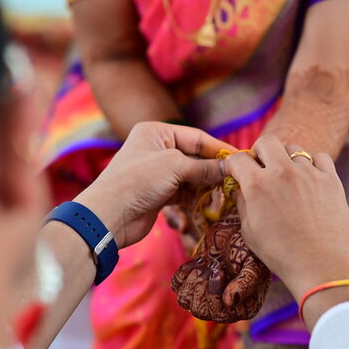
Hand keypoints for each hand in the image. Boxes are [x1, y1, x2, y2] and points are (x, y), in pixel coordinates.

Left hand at [74, 122, 236, 248]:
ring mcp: (158, 172)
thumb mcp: (174, 167)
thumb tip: (230, 168)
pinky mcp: (160, 193)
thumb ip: (204, 167)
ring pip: (192, 176)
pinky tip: (207, 205)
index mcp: (157, 132)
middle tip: (234, 181)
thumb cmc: (137, 181)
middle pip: (196, 157)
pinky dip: (196, 198)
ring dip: (206, 186)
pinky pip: (185, 191)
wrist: (108, 216)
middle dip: (213, 170)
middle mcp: (158, 149)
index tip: (240, 160)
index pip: (197, 137)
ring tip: (221, 195)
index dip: (219, 149)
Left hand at [170, 207, 270, 322]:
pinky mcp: (192, 283)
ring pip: (184, 299)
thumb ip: (246, 283)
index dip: (214, 292)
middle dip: (203, 283)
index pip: (219, 314)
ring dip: (193, 277)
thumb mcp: (253, 265)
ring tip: (208, 263)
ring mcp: (206, 297)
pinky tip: (200, 261)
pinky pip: (176, 285)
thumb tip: (229, 302)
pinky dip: (185, 270)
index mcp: (242, 308)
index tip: (220, 269)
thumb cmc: (250, 250)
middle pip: (198, 309)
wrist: (235, 231)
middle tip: (215, 264)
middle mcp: (224, 308)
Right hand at [225, 136, 348, 327]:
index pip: (238, 158)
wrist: (320, 265)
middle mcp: (282, 172)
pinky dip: (313, 164)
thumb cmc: (280, 253)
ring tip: (288, 177)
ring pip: (294, 149)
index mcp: (257, 185)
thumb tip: (239, 188)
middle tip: (262, 166)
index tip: (236, 171)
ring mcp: (309, 173)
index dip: (234, 164)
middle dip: (260, 151)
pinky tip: (310, 179)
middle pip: (267, 141)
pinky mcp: (331, 179)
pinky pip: (320, 157)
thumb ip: (242, 203)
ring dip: (286, 159)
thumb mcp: (249, 231)